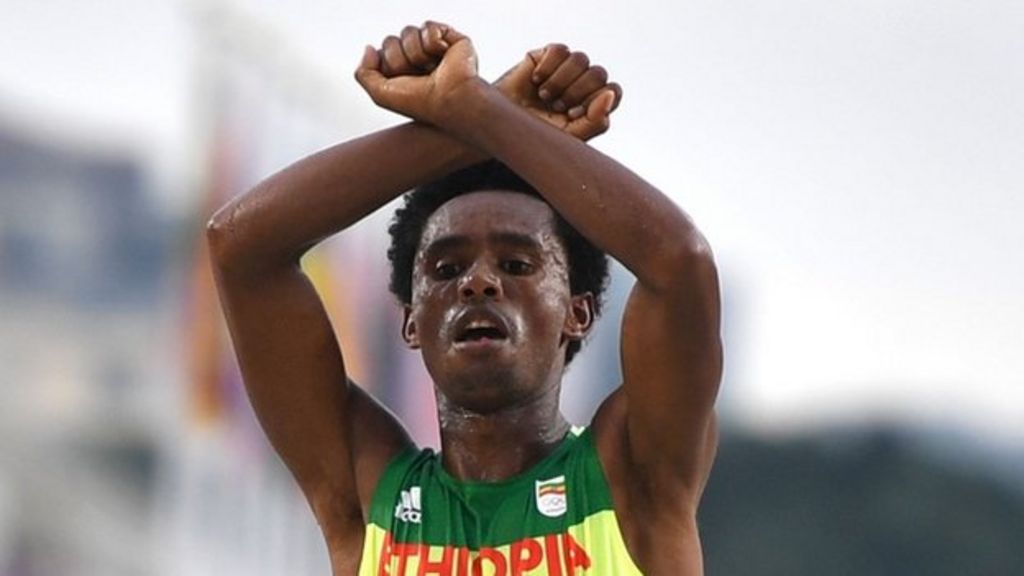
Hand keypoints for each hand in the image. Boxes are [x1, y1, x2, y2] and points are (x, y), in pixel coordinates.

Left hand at [355, 22, 480, 124]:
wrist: (450, 99)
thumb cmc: (421, 102)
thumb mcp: (380, 94)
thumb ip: (363, 73)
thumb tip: (369, 47)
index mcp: (402, 72)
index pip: (381, 52)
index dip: (388, 65)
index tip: (402, 82)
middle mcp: (416, 59)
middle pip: (391, 41)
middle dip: (399, 59)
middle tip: (418, 76)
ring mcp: (433, 48)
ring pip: (408, 32)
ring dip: (416, 53)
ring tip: (431, 68)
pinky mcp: (450, 38)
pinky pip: (428, 27)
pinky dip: (433, 43)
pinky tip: (443, 56)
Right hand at [494, 44, 621, 140]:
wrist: (501, 126)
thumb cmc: (536, 136)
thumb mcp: (568, 137)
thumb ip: (595, 121)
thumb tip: (609, 95)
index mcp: (594, 103)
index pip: (613, 91)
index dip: (596, 100)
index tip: (572, 114)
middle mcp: (583, 83)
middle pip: (598, 73)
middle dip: (576, 92)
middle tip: (555, 106)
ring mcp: (566, 68)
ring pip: (581, 59)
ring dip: (561, 81)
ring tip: (544, 95)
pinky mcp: (547, 55)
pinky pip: (560, 50)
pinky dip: (548, 67)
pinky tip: (536, 80)